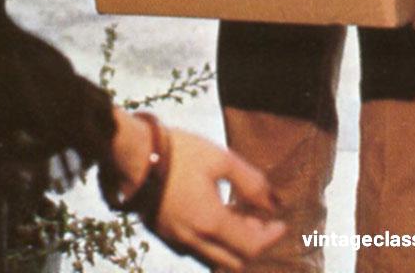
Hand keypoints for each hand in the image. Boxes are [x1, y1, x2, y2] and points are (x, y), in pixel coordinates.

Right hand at [109, 111, 284, 269]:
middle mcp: (193, 240)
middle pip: (234, 262)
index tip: (281, 224)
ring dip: (232, 247)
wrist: (132, 153)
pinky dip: (212, 243)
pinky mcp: (163, 234)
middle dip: (253, 245)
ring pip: (213, 260)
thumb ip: (250, 182)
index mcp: (210, 223)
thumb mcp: (220, 158)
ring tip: (237, 217)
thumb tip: (272, 202)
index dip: (270, 237)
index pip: (251, 246)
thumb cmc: (178, 152)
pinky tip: (213, 218)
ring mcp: (175, 240)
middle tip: (260, 221)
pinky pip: (195, 251)